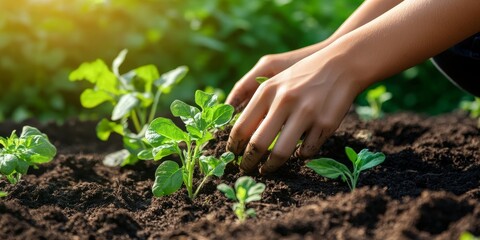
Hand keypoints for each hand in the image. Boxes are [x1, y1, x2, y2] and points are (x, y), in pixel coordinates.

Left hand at [227, 49, 362, 173]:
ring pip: (281, 153)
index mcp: (268, 90)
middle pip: (258, 144)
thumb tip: (239, 132)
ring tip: (266, 169)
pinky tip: (297, 154)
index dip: (233, 146)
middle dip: (248, 162)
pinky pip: (306, 150)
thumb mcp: (275, 79)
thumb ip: (256, 101)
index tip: (232, 155)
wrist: (341, 65)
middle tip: (245, 169)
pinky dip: (299, 155)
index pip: (242, 126)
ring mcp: (306, 113)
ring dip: (271, 166)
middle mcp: (285, 101)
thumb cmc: (302, 75)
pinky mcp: (325, 123)